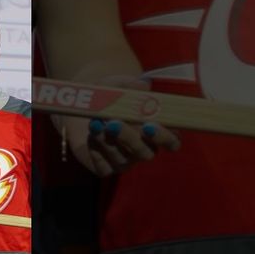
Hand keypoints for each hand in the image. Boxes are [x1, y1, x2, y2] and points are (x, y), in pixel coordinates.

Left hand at [56, 76, 179, 176]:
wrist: (83, 109)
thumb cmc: (109, 97)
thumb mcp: (117, 86)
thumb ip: (130, 85)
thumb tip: (143, 84)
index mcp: (156, 131)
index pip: (171, 141)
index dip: (164, 137)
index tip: (149, 125)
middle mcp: (143, 149)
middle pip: (145, 153)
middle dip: (130, 138)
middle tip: (114, 123)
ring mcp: (125, 161)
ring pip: (122, 160)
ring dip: (107, 141)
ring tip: (94, 124)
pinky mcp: (106, 169)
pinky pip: (104, 168)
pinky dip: (96, 152)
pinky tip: (90, 137)